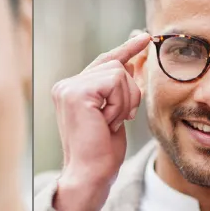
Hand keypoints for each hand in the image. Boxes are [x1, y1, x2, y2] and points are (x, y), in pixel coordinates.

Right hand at [48, 31, 150, 210]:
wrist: (90, 174)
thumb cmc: (102, 150)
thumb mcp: (117, 112)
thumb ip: (121, 86)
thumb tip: (135, 57)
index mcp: (71, 90)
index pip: (104, 61)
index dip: (126, 50)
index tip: (143, 36)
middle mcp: (65, 85)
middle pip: (115, 64)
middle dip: (129, 91)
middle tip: (119, 119)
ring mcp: (68, 88)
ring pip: (118, 72)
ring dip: (125, 100)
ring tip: (111, 122)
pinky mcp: (76, 92)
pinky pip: (115, 81)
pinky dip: (120, 103)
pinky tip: (107, 121)